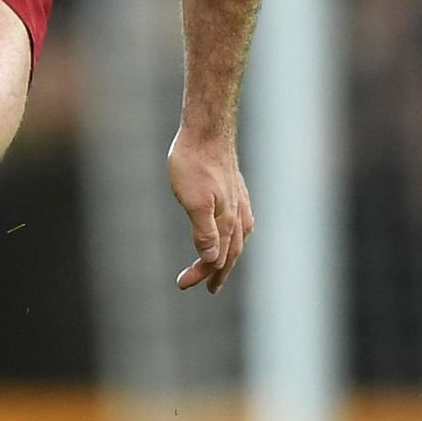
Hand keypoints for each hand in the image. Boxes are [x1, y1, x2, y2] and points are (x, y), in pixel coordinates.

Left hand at [168, 125, 253, 292]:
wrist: (207, 132)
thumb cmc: (195, 165)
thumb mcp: (194, 201)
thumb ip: (204, 232)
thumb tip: (212, 260)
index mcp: (228, 221)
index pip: (216, 258)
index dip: (200, 273)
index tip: (182, 284)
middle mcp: (239, 215)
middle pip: (230, 252)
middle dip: (217, 271)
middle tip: (206, 288)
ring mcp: (239, 203)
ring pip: (238, 239)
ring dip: (228, 256)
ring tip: (220, 268)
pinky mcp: (235, 192)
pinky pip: (239, 224)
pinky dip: (234, 237)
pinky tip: (231, 234)